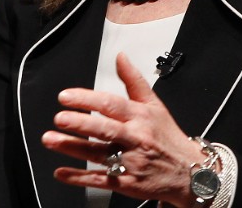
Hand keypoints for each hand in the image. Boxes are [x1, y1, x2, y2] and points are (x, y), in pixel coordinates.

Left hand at [41, 52, 206, 206]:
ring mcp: (130, 162)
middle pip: (105, 129)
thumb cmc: (168, 137)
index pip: (111, 104)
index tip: (66, 96)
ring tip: (51, 140)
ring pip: (98, 154)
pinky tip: (61, 172)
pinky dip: (79, 177)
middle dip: (80, 124)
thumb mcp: (155, 105)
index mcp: (140, 116)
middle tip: (59, 118)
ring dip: (72, 148)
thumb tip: (120, 57)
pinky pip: (99, 180)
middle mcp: (135, 138)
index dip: (87, 99)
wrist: (190, 171)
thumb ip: (134, 80)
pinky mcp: (126, 183)